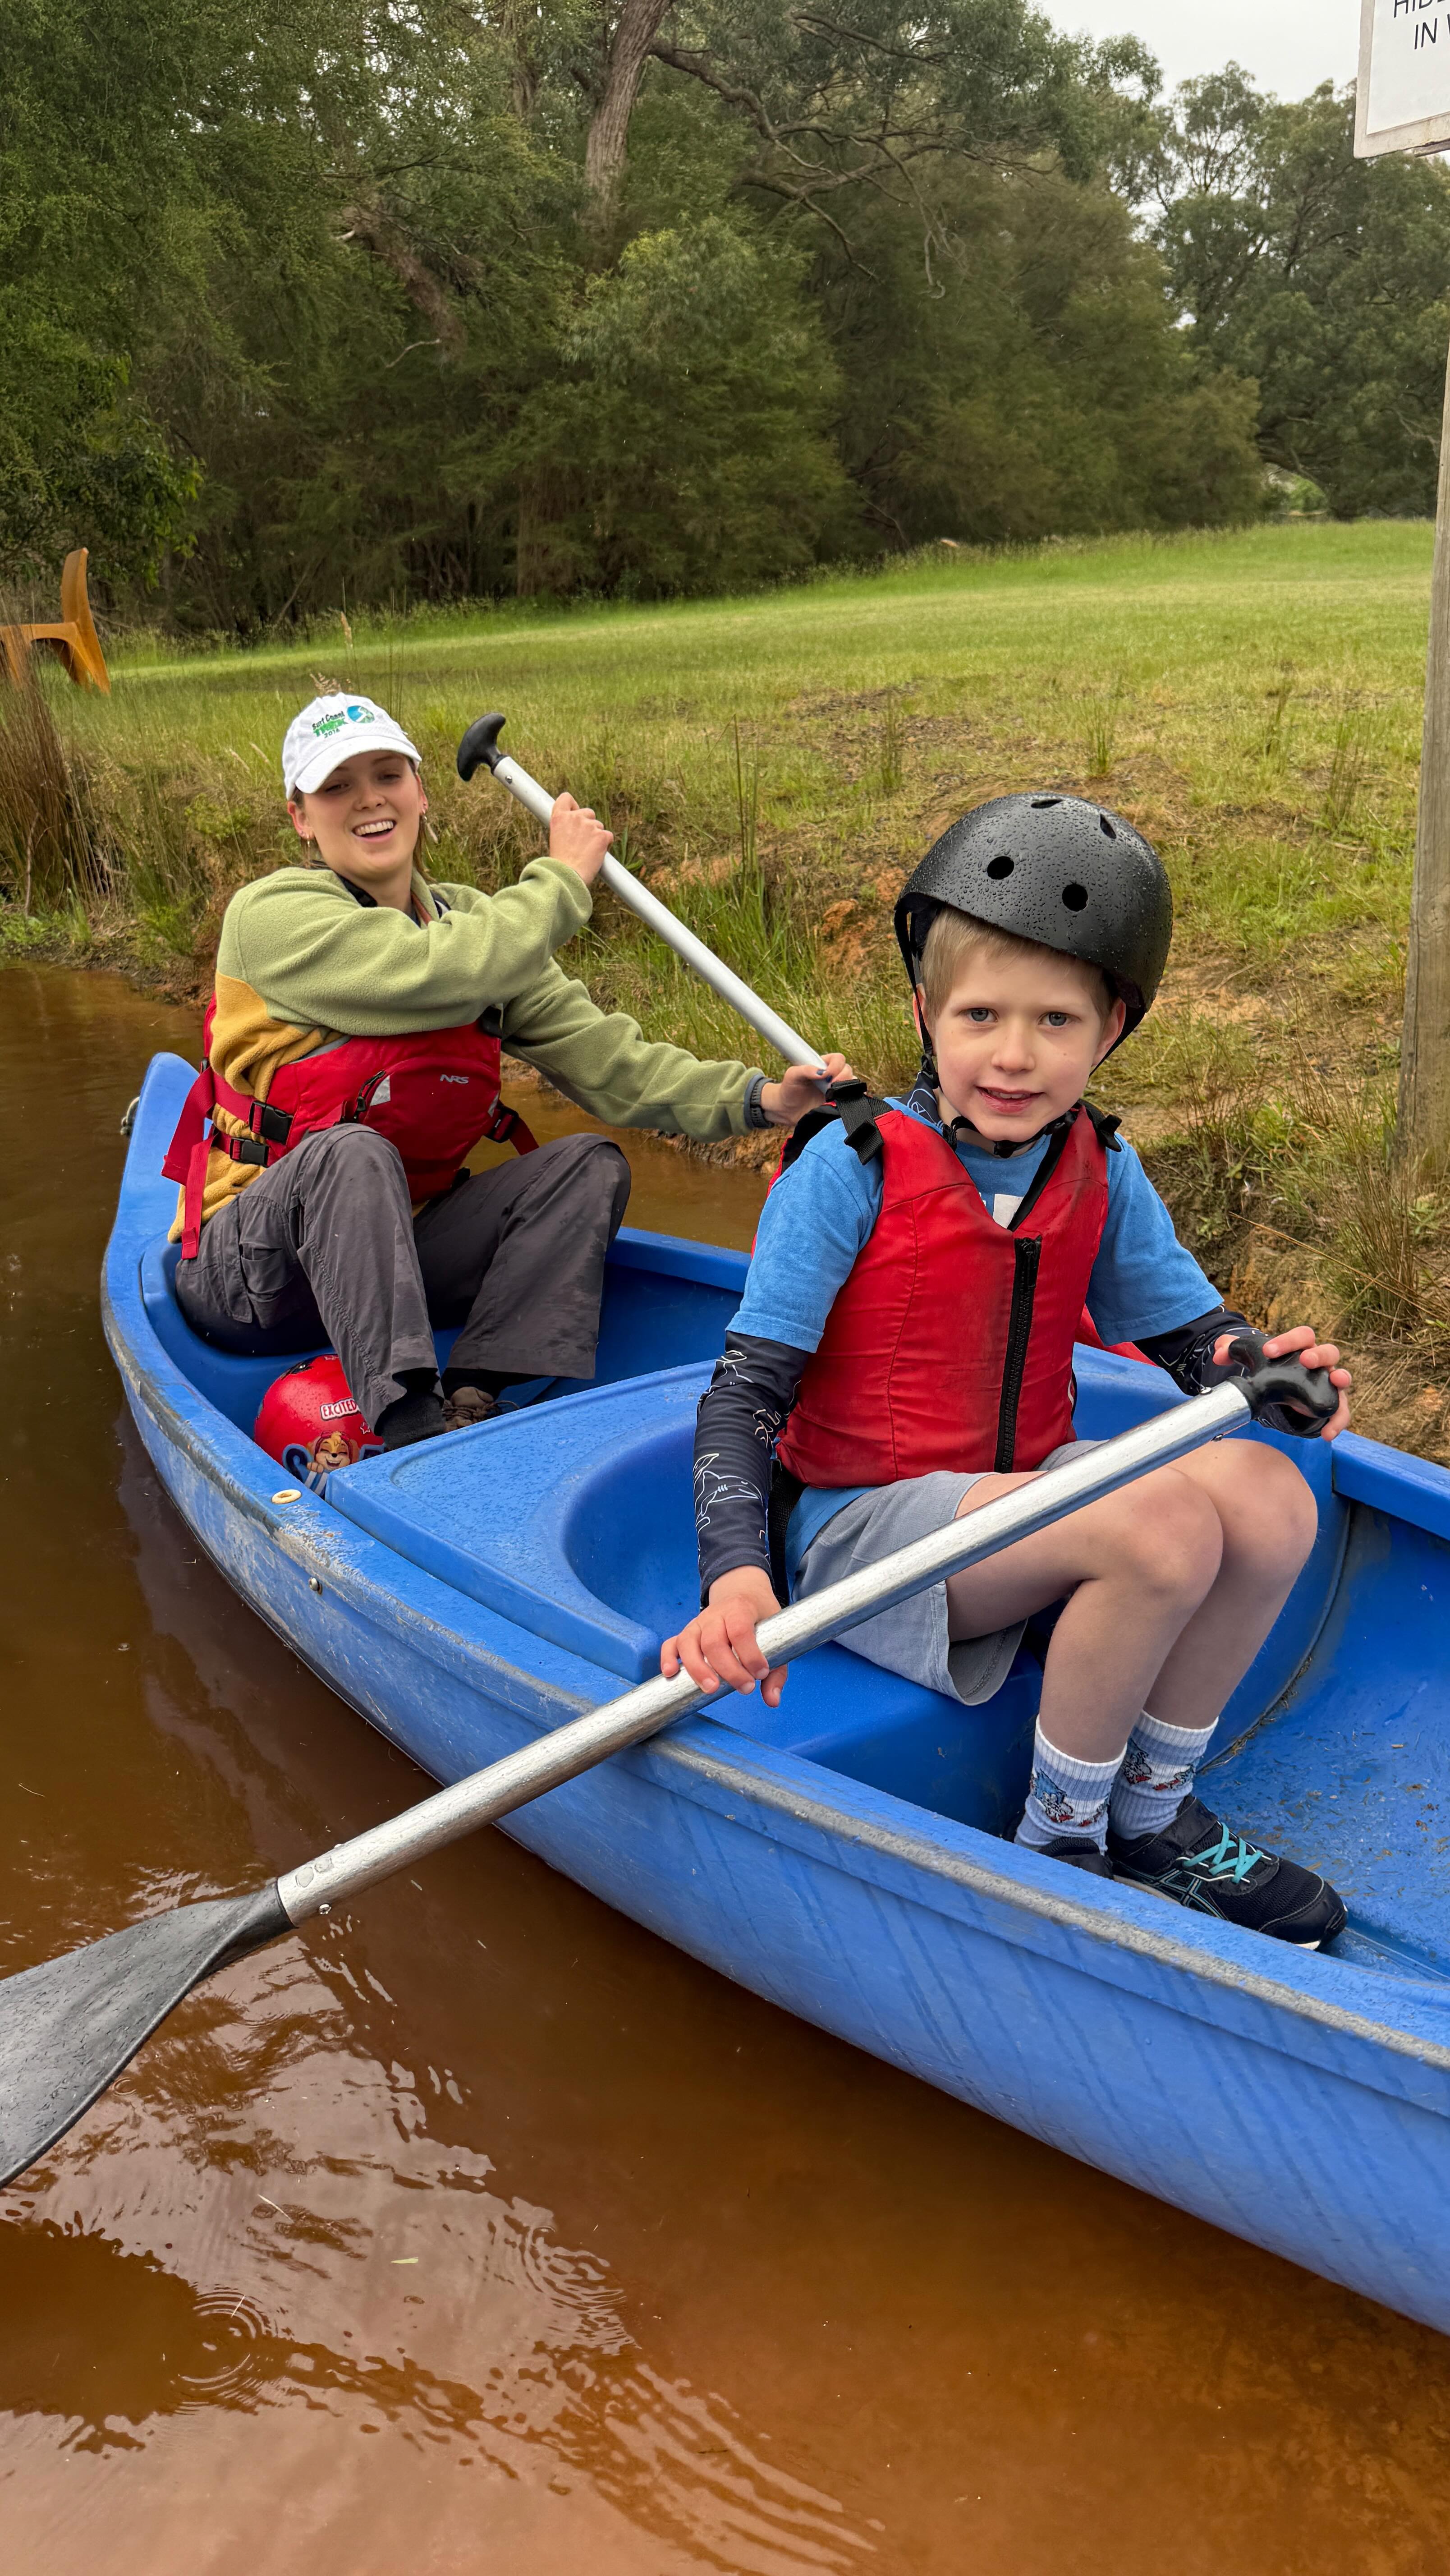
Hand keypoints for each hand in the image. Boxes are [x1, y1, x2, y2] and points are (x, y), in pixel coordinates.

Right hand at [548, 791, 612, 885]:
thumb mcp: (555, 839)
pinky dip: (605, 845)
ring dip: (596, 837)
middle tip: (582, 842)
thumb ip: (565, 828)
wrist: (566, 876)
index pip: (566, 798)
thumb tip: (574, 829)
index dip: (573, 805)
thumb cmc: (559, 864)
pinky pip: (609, 836)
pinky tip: (596, 855)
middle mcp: (574, 817)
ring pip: (599, 826)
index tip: (575, 813)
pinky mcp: (602, 835)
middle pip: (588, 812)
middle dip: (589, 824)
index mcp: (559, 817)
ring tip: (586, 853)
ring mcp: (589, 825)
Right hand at [660, 1566, 788, 1705]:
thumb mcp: (776, 1634)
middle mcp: (714, 1615)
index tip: (761, 1673)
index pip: (740, 1631)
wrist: (742, 1593)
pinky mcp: (686, 1633)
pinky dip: (668, 1658)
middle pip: (714, 1642)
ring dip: (698, 1669)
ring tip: (711, 1689)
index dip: (750, 1655)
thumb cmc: (759, 1617)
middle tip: (745, 1688)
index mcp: (739, 1609)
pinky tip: (671, 1674)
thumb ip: (776, 1670)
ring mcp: (697, 1624)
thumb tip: (772, 1701)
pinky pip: (671, 1644)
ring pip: (689, 1644)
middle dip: (728, 1669)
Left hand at [760, 1052, 854, 1126]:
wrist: (787, 1110)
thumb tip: (822, 1072)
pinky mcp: (838, 1103)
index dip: (836, 1065)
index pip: (838, 1059)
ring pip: (852, 1084)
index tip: (827, 1075)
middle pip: (848, 1070)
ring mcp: (837, 1090)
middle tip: (830, 1086)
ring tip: (833, 1095)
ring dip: (846, 1088)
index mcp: (823, 1065)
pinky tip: (839, 1102)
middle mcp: (832, 1076)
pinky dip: (850, 1099)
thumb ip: (806, 1069)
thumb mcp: (792, 1075)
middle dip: (843, 1077)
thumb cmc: (789, 1089)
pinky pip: (851, 1099)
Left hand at [1215, 1325, 1351, 1439]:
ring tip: (1336, 1382)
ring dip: (1341, 1378)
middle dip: (1320, 1354)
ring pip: (1343, 1377)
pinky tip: (1327, 1434)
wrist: (1283, 1392)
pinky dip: (1338, 1421)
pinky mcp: (1332, 1404)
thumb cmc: (1273, 1369)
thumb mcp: (1253, 1360)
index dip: (1288, 1340)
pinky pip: (1342, 1412)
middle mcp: (1320, 1362)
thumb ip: (1234, 1350)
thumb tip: (1219, 1352)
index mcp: (1301, 1347)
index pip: (1302, 1335)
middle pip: (1329, 1351)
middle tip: (1307, 1360)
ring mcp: (1329, 1382)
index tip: (1270, 1350)